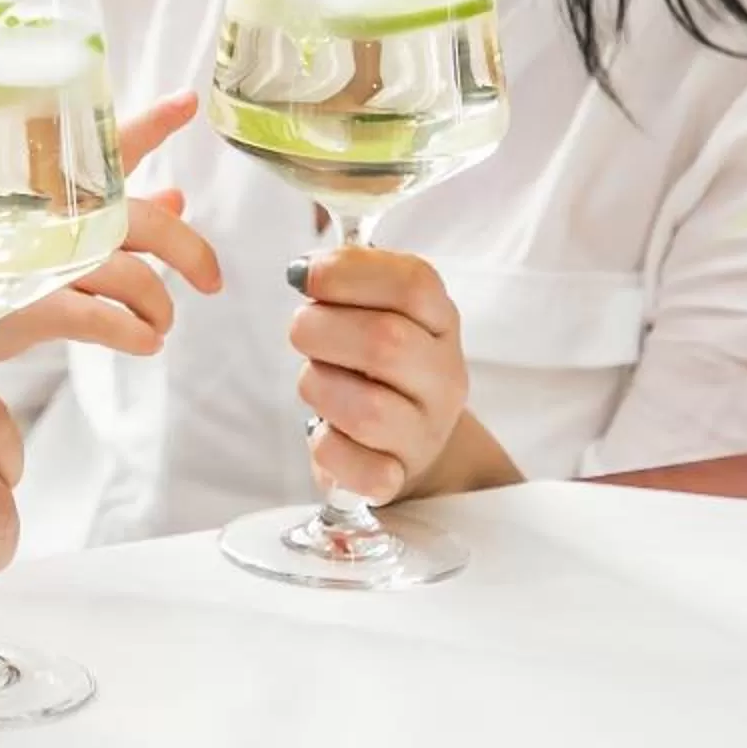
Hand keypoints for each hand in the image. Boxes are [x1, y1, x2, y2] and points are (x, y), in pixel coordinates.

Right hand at [0, 93, 225, 366]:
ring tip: (161, 324)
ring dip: (159, 305)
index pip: (106, 143)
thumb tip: (175, 199)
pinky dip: (134, 332)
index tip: (188, 102)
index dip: (151, 122)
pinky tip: (146, 342)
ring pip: (133, 275)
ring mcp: (40, 257)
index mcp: (46, 183)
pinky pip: (103, 319)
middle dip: (191, 252)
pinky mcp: (29, 303)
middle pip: (143, 221)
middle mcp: (47, 212)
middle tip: (213, 280)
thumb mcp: (46, 230)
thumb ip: (111, 213)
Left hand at [287, 245, 517, 503]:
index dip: (349, 273)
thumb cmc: (377, 363)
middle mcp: (444, 377)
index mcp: (439, 321)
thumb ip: (348, 278)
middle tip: (302, 331)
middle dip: (321, 330)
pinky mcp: (398, 478)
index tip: (304, 275)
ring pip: (368, 409)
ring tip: (318, 382)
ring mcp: (427, 432)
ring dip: (320, 387)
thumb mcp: (376, 308)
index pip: (414, 284)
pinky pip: (361, 469)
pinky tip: (325, 430)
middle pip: (387, 342)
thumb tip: (308, 269)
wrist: (407, 440)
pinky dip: (328, 447)